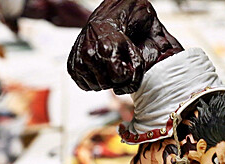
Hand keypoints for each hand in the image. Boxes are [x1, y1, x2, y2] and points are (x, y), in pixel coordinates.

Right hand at [67, 0, 182, 93]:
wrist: (107, 15)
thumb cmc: (130, 22)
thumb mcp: (147, 27)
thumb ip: (151, 48)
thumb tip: (152, 66)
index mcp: (107, 47)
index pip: (120, 79)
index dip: (129, 76)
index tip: (129, 66)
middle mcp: (89, 53)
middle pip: (108, 85)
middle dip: (118, 78)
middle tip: (120, 64)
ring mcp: (78, 59)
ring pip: (97, 87)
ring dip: (106, 80)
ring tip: (110, 64)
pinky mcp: (72, 65)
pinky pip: (85, 85)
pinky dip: (93, 81)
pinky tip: (100, 69)